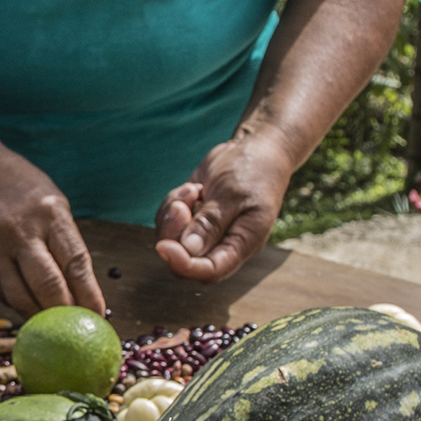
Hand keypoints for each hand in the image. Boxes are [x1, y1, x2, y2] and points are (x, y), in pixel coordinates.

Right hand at [0, 138, 107, 315]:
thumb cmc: (17, 185)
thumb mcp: (51, 201)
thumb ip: (65, 240)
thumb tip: (81, 286)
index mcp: (49, 214)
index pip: (75, 264)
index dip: (90, 295)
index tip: (99, 315)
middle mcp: (21, 233)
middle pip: (49, 287)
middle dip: (66, 313)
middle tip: (76, 328)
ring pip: (21, 298)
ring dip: (40, 317)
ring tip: (53, 327)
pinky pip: (1, 293)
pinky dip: (18, 305)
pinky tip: (29, 310)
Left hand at [154, 131, 290, 281]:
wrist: (256, 149)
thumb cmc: (253, 170)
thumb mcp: (231, 193)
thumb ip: (210, 222)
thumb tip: (189, 250)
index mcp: (243, 244)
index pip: (210, 270)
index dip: (184, 264)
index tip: (165, 246)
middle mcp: (224, 244)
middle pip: (186, 258)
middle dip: (174, 233)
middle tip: (181, 205)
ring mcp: (207, 233)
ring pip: (173, 240)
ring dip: (173, 215)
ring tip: (193, 190)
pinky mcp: (194, 219)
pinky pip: (170, 223)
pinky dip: (173, 205)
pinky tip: (192, 188)